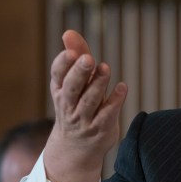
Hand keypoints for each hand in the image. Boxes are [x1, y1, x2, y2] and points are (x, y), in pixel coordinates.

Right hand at [44, 30, 127, 181]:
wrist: (76, 149)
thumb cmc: (76, 106)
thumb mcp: (72, 82)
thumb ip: (76, 56)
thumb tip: (69, 32)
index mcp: (60, 91)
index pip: (58, 75)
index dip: (64, 63)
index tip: (73, 51)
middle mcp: (69, 105)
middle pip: (73, 87)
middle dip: (80, 73)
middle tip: (89, 58)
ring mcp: (84, 119)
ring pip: (90, 101)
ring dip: (98, 84)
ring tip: (106, 68)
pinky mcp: (100, 129)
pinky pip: (107, 114)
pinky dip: (115, 101)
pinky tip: (122, 87)